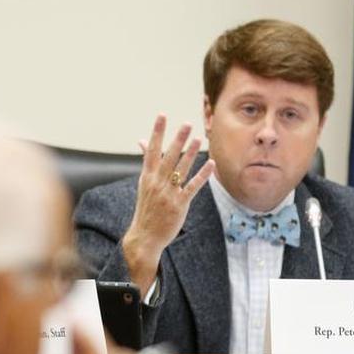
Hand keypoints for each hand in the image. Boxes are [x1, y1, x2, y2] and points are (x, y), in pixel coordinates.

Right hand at [122, 115, 214, 292]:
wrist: (144, 237)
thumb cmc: (146, 209)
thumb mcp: (144, 185)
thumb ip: (148, 163)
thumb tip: (143, 142)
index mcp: (146, 177)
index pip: (152, 150)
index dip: (157, 133)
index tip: (162, 116)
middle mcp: (156, 183)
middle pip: (168, 157)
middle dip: (177, 139)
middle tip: (187, 124)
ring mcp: (168, 194)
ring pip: (180, 169)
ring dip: (190, 153)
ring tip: (199, 138)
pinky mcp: (179, 205)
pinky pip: (192, 186)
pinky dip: (202, 175)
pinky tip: (211, 164)